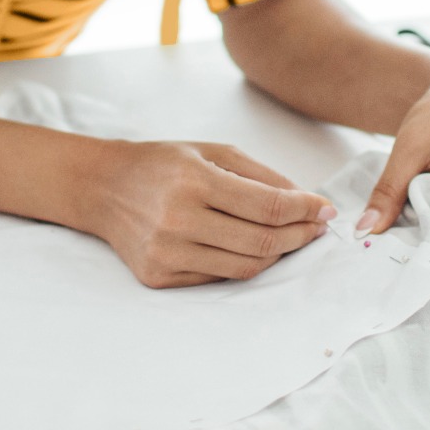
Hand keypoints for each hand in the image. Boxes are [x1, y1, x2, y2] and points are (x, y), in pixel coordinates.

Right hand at [84, 139, 336, 288]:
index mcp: (193, 180)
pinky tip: (253, 248)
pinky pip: (219, 277)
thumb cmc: (163, 164)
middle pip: (261, 242)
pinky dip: (244, 264)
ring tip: (291, 239)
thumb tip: (307, 201)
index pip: (266, 206)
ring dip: (278, 254)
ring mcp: (167, 253)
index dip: (304, 210)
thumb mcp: (211, 151)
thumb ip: (260, 175)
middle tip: (316, 227)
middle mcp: (178, 219)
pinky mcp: (159, 276)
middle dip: (299, 236)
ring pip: (245, 267)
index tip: (325, 209)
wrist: (104, 187)